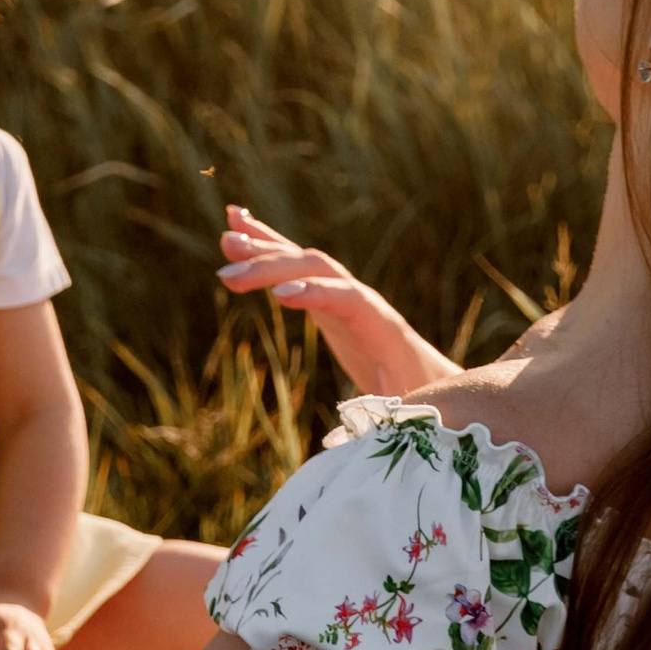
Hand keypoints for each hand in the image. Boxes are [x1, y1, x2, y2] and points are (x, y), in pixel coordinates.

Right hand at [218, 205, 448, 397]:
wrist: (424, 374)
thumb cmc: (415, 392)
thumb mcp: (407, 404)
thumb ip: (395, 410)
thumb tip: (382, 425)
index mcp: (378, 323)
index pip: (346, 298)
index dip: (315, 294)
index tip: (280, 297)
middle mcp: (358, 296)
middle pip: (315, 269)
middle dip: (274, 268)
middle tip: (228, 278)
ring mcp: (339, 290)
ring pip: (299, 259)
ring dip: (263, 248)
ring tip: (226, 239)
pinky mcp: (322, 292)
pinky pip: (291, 265)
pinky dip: (264, 243)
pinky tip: (236, 223)